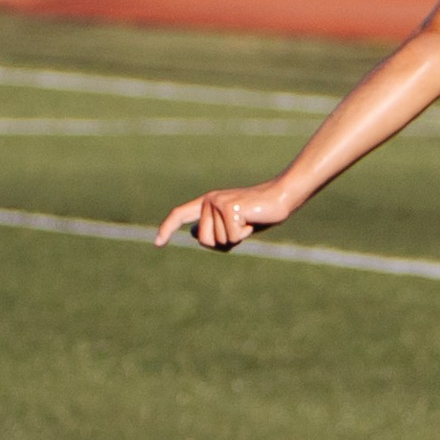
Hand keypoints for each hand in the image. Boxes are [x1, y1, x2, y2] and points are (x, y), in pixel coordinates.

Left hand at [154, 181, 297, 250]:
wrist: (281, 197)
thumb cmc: (260, 213)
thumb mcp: (234, 224)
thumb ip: (214, 228)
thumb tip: (193, 234)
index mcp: (207, 202)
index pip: (180, 214)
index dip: (167, 228)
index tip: (158, 243)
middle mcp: (208, 201)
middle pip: (202, 239)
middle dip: (222, 242)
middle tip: (239, 229)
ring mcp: (217, 203)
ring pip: (217, 240)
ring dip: (236, 238)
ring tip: (247, 222)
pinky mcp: (228, 208)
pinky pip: (232, 237)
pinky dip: (245, 234)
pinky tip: (252, 221)